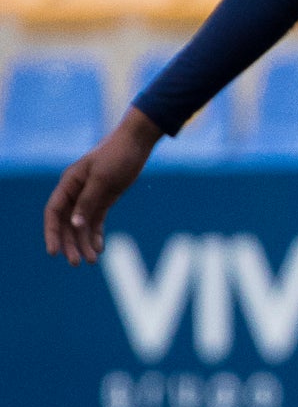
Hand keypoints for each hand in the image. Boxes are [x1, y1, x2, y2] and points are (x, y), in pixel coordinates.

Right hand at [43, 107, 159, 264]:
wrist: (137, 142)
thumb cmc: (117, 155)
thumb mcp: (103, 178)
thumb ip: (88, 201)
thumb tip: (74, 224)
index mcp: (69, 184)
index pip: (53, 212)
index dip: (51, 232)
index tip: (53, 252)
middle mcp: (75, 192)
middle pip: (67, 223)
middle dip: (70, 243)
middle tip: (76, 263)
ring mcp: (90, 196)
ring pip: (82, 225)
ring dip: (84, 243)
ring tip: (92, 261)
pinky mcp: (104, 199)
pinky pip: (97, 221)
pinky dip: (97, 235)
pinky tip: (99, 248)